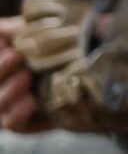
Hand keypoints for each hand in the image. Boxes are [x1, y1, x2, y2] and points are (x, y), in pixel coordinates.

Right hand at [0, 16, 48, 133]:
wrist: (92, 58)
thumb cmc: (56, 42)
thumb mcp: (33, 29)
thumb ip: (9, 29)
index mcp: (4, 70)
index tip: (6, 45)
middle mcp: (4, 88)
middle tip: (16, 56)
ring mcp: (13, 107)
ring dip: (8, 91)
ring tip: (26, 76)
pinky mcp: (31, 123)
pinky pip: (15, 124)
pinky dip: (17, 113)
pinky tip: (30, 101)